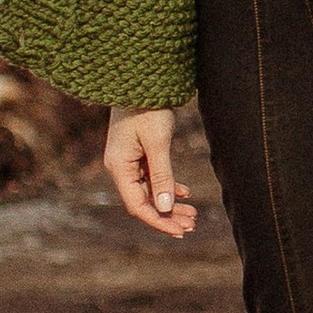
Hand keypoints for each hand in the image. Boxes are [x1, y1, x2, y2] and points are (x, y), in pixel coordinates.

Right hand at [106, 108, 196, 240]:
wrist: (141, 81)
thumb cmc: (148, 109)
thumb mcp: (158, 143)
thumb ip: (162, 175)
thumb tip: (165, 207)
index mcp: (119, 167)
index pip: (137, 206)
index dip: (158, 221)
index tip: (179, 231)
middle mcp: (120, 167)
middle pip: (144, 201)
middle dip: (167, 215)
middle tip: (192, 226)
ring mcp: (128, 161)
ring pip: (150, 191)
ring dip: (170, 203)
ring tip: (193, 215)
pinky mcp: (138, 154)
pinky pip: (152, 178)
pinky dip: (168, 186)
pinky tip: (185, 194)